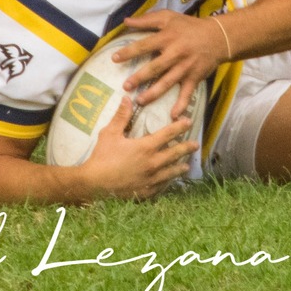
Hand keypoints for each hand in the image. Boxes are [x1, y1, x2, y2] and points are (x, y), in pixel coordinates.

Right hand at [78, 97, 197, 199]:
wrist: (94, 185)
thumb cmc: (101, 157)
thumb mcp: (110, 133)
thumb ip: (121, 116)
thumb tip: (127, 98)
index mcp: (146, 147)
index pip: (168, 134)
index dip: (179, 127)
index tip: (188, 122)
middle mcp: (152, 163)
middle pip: (174, 154)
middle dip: (186, 148)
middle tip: (196, 144)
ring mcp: (150, 180)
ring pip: (171, 172)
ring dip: (179, 167)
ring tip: (186, 166)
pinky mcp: (146, 192)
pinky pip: (161, 187)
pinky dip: (167, 183)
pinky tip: (168, 182)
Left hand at [116, 10, 227, 119]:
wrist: (217, 37)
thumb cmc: (188, 26)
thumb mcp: (168, 17)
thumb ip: (147, 19)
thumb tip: (126, 21)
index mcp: (167, 37)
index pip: (145, 45)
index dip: (129, 52)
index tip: (114, 59)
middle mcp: (175, 53)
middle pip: (155, 67)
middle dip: (140, 77)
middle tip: (126, 86)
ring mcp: (185, 67)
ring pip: (167, 82)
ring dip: (154, 93)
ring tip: (140, 101)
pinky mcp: (194, 78)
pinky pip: (186, 93)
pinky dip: (181, 104)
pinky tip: (173, 116)